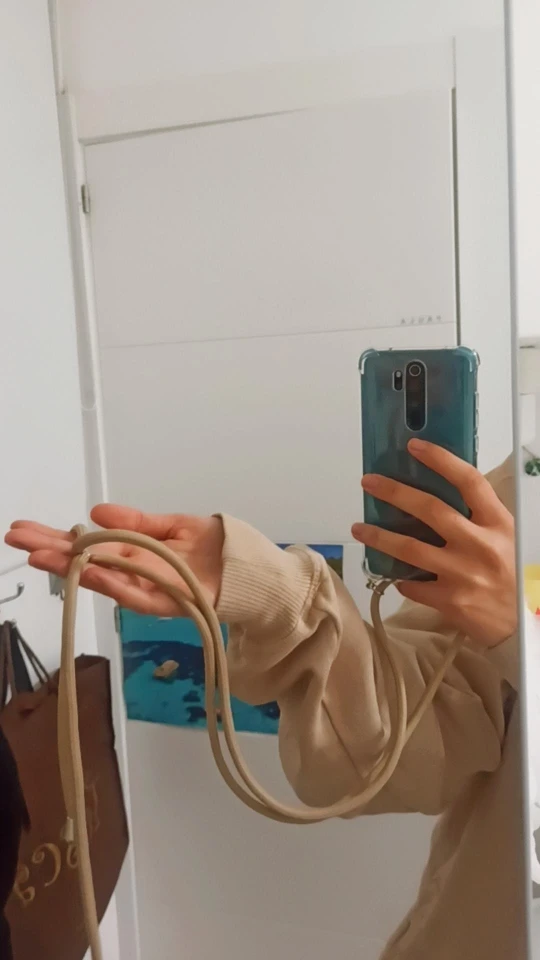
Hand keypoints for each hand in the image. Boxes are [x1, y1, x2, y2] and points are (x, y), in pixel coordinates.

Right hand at [5, 506, 223, 616]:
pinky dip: (110, 582)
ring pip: (100, 579)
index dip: (55, 537)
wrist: (249, 571)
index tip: (23, 528)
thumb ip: (136, 522)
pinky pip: (133, 594)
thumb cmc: (212, 548)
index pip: (85, 544)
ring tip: (38, 556)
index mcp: (131, 553)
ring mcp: (146, 588)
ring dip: (69, 569)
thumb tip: (96, 510)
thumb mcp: (172, 525)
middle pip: (84, 562)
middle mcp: (132, 572)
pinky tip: (86, 572)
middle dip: (49, 551)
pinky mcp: (165, 602)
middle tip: (15, 539)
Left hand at [352, 440, 515, 646]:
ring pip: (410, 548)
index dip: (441, 460)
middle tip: (369, 482)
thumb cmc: (514, 576)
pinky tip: (393, 573)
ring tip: (358, 528)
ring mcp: (463, 573)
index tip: (414, 447)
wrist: (527, 624)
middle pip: (430, 509)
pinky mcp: (450, 600)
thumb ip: (479, 518)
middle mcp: (480, 545)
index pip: (469, 481)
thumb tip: (440, 493)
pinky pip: (413, 584)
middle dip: (395, 492)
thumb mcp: (507, 538)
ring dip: (379, 536)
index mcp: (498, 524)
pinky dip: (400, 577)